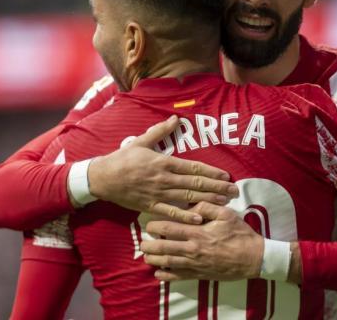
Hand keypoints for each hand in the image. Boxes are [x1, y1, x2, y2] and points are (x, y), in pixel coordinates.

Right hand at [86, 116, 238, 223]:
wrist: (102, 178)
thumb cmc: (122, 159)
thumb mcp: (141, 141)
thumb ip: (160, 130)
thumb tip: (175, 118)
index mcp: (164, 162)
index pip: (194, 167)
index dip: (212, 172)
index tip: (226, 176)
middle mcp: (164, 178)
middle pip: (196, 183)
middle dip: (217, 187)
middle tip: (234, 191)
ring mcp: (158, 193)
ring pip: (187, 197)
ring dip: (208, 200)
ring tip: (225, 203)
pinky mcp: (150, 205)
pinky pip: (170, 212)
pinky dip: (185, 216)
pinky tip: (199, 219)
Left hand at [140, 202, 263, 280]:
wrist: (253, 258)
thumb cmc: (239, 234)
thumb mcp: (226, 214)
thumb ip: (207, 206)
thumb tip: (191, 204)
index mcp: (197, 232)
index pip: (169, 228)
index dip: (155, 226)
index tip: (148, 224)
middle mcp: (192, 249)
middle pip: (163, 247)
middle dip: (149, 244)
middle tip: (142, 241)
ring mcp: (195, 263)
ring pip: (167, 262)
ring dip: (154, 259)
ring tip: (147, 256)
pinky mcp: (199, 274)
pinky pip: (178, 276)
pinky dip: (166, 275)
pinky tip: (159, 273)